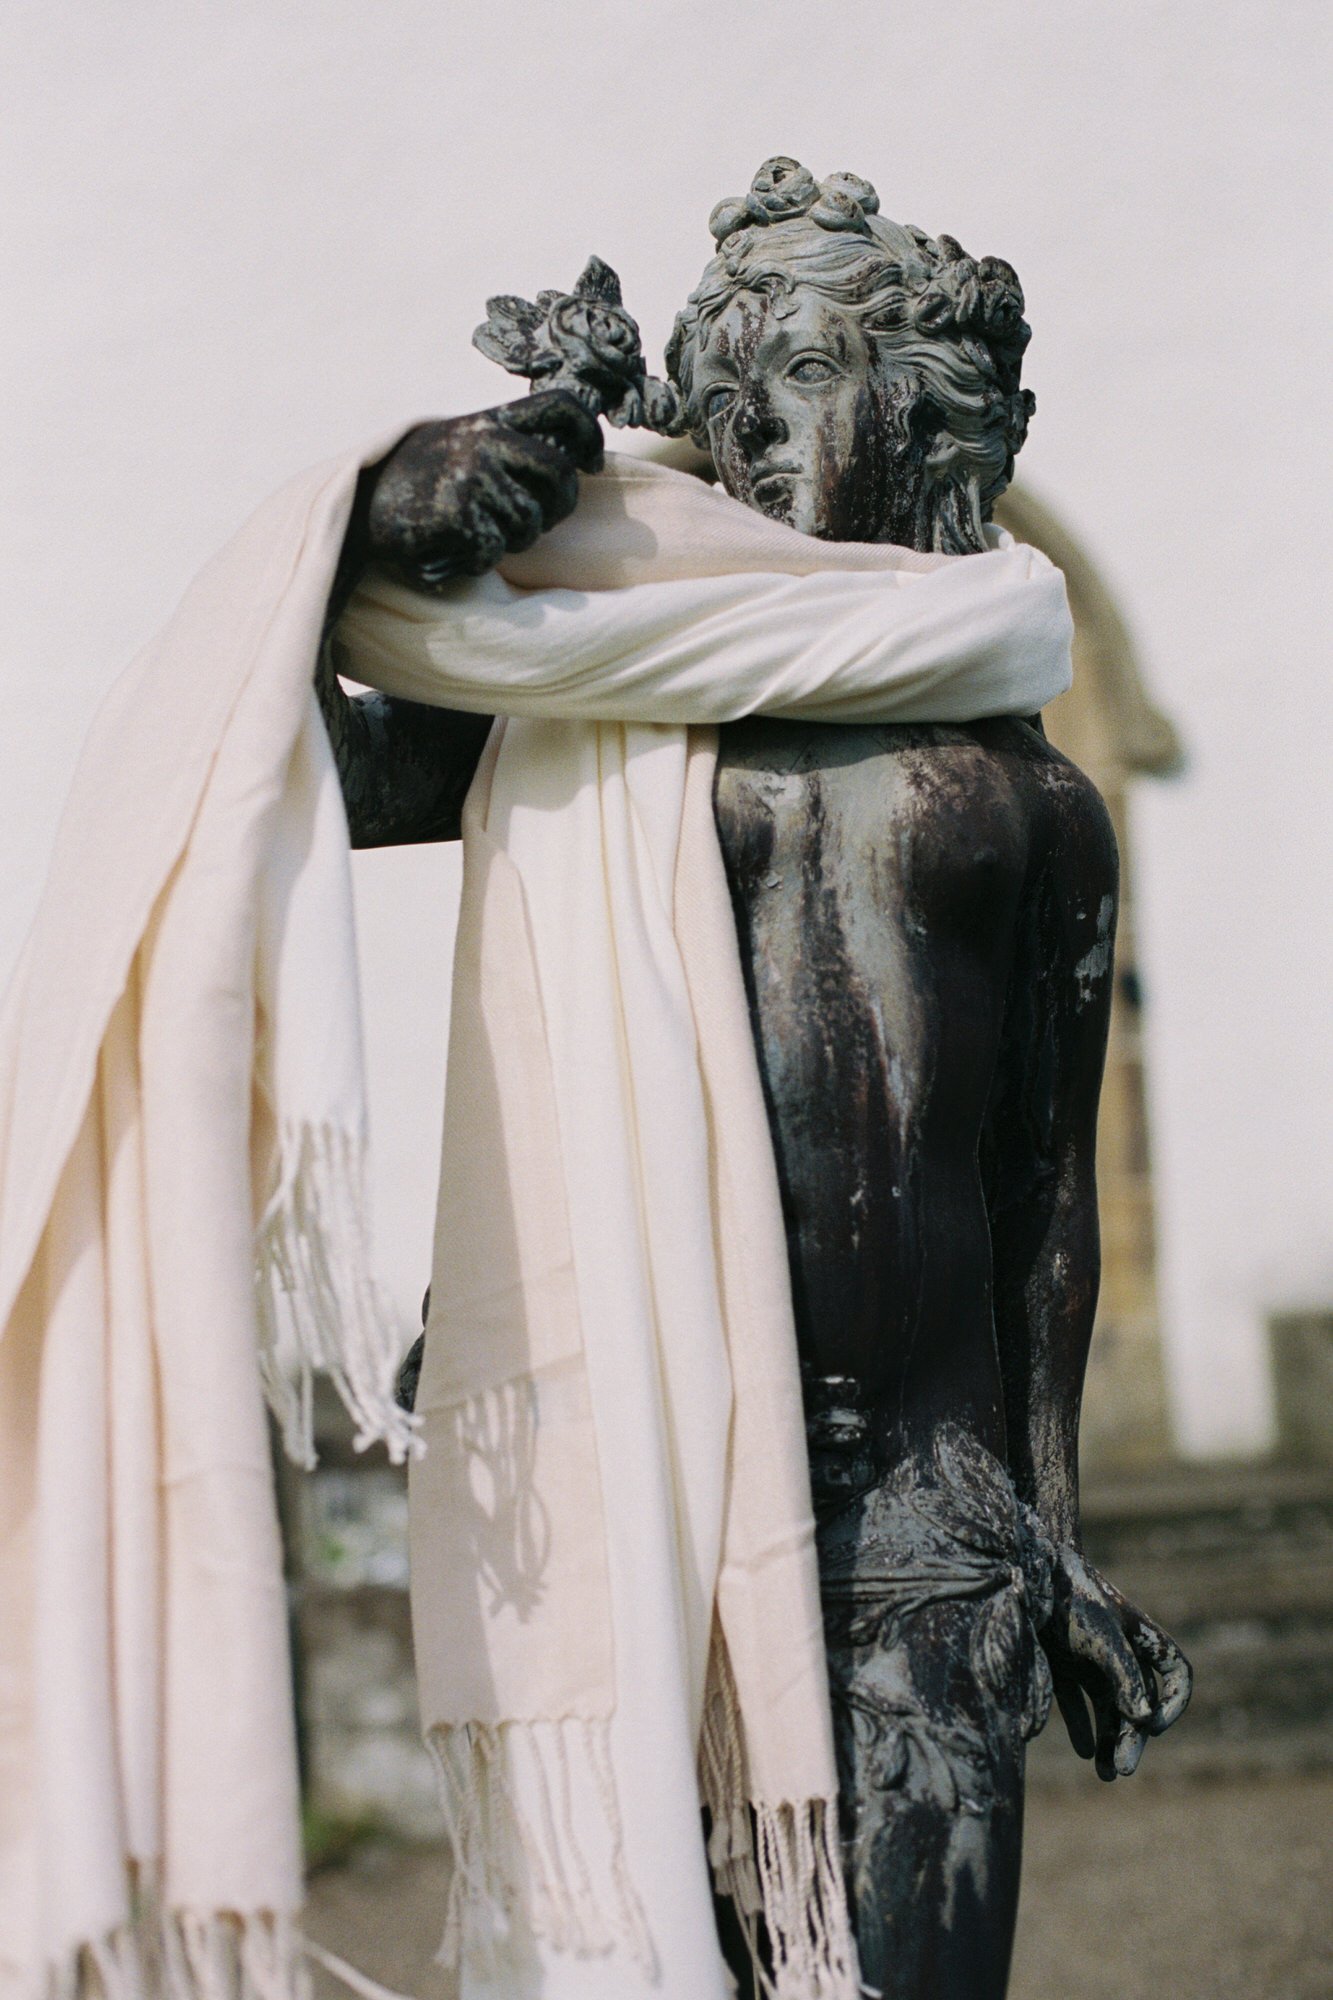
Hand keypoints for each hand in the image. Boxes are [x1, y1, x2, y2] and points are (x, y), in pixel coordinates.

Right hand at [365, 389, 603, 590]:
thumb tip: (572, 460)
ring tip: (476, 531)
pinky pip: (494, 551)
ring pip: (530, 524)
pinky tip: (452, 547)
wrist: (359, 501)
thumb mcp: (463, 442)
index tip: (592, 464)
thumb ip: (509, 443)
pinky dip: (475, 560)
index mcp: (491, 419)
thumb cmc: (420, 479)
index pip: (563, 407)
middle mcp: (486, 441)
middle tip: (537, 521)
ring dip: (510, 540)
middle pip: (559, 475)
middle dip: (558, 508)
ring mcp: (472, 476)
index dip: (590, 435)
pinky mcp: (456, 513)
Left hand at [1040, 1545, 1191, 1779]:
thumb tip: (1143, 1719)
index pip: (1175, 1672)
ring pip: (1109, 1708)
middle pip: (1138, 1702)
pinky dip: (1083, 1727)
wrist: (1021, 1574)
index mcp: (1138, 1636)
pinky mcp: (1062, 1664)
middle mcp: (1118, 1650)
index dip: (1174, 1703)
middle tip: (1121, 1770)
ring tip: (1104, 1774)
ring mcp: (1089, 1658)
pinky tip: (1084, 1751)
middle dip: (1133, 1736)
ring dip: (1110, 1740)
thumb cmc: (1068, 1597)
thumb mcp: (1100, 1633)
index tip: (1153, 1725)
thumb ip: (1124, 1674)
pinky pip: (1078, 1703)